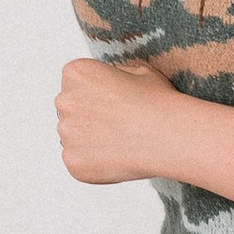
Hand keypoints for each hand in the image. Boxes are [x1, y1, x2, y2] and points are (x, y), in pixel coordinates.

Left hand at [55, 56, 190, 187]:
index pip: (75, 83)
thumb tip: (105, 84)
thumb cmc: (158, 102)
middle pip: (70, 109)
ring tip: (122, 142)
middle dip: (89, 116)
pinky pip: (78, 161)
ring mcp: (66, 133)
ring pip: (74, 137)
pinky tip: (119, 157)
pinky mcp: (72, 161)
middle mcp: (64, 100)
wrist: (170, 136)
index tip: (115, 101)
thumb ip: (113, 75)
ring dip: (90, 140)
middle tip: (119, 125)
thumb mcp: (138, 71)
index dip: (97, 93)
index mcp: (76, 73)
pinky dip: (94, 162)